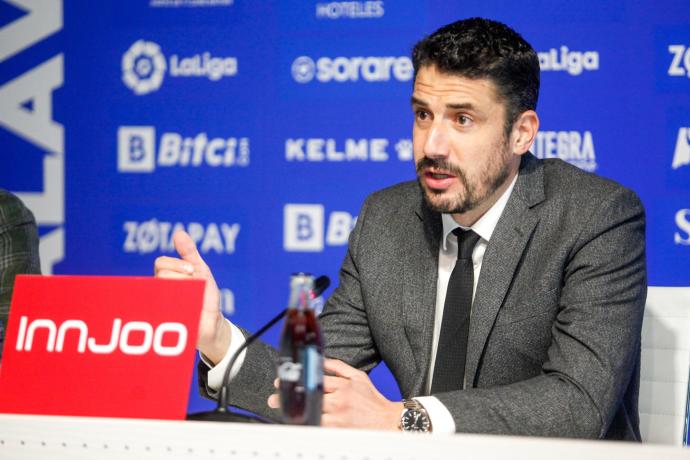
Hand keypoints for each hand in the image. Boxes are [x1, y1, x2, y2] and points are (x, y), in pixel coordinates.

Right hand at [154, 230, 231, 363]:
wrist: (213, 322)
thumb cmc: (205, 295)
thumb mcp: (201, 271)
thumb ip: (189, 252)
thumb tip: (179, 233)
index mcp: (166, 276)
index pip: (161, 263)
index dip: (177, 264)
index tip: (191, 271)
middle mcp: (159, 289)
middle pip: (162, 275)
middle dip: (183, 279)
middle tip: (193, 288)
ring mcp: (159, 305)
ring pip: (162, 292)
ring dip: (182, 295)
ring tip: (191, 300)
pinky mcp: (163, 321)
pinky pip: (163, 312)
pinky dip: (179, 309)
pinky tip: (187, 311)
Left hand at [267, 358, 402, 429]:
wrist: (387, 422)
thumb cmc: (372, 400)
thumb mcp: (358, 376)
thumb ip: (338, 367)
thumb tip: (320, 360)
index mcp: (343, 386)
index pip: (315, 380)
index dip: (297, 380)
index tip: (282, 381)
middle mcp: (339, 401)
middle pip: (309, 397)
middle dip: (290, 397)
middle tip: (274, 398)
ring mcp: (338, 418)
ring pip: (311, 414)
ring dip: (294, 412)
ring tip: (281, 411)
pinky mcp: (338, 431)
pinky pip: (318, 428)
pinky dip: (307, 424)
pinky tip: (296, 423)